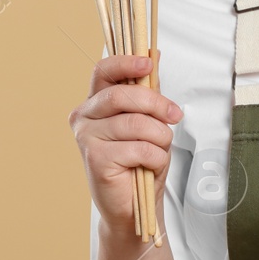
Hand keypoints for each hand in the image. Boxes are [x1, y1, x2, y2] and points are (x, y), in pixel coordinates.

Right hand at [68, 53, 182, 238]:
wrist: (135, 205)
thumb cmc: (140, 162)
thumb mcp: (149, 120)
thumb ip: (147, 90)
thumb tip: (154, 54)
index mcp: (94, 103)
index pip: (102, 71)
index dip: (125, 63)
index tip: (148, 65)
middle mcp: (83, 117)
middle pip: (122, 95)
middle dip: (156, 103)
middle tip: (175, 115)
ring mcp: (86, 138)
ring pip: (136, 123)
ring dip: (160, 137)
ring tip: (160, 149)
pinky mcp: (95, 158)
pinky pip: (139, 147)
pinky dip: (155, 157)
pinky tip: (150, 166)